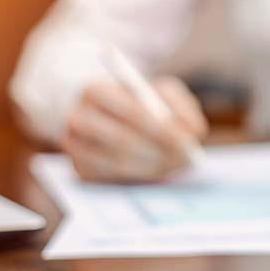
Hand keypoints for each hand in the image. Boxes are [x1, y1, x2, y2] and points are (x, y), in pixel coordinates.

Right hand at [63, 76, 207, 181]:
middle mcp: (77, 119)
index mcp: (95, 91)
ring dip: (155, 167)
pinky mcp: (79, 170)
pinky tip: (159, 169)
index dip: (162, 129)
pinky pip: (114, 179)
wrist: (102, 112)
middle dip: (161, 152)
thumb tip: (195, 132)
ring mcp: (75, 147)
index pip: (131, 112)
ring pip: (119, 164)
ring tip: (178, 163)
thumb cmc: (139, 100)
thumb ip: (181, 105)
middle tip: (188, 158)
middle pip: (122, 141)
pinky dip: (141, 177)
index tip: (187, 141)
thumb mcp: (161, 91)